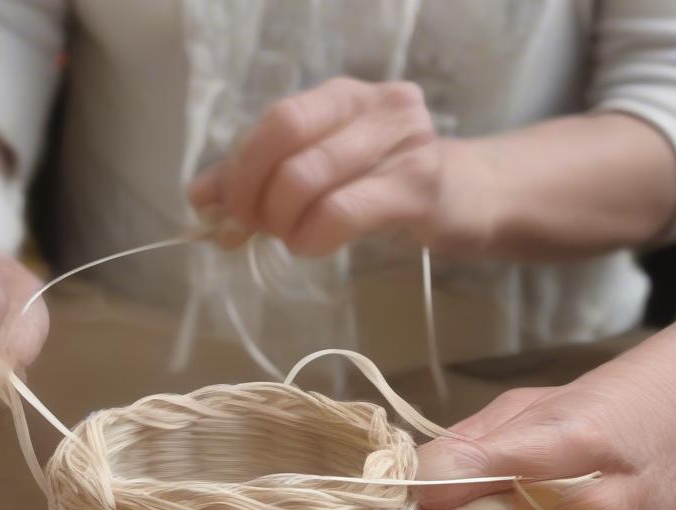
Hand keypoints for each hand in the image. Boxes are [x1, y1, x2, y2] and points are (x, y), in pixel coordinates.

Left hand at [187, 76, 492, 256]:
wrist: (473, 199)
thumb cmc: (394, 186)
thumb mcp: (328, 174)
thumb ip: (266, 178)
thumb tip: (201, 197)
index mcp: (344, 96)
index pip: (276, 119)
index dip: (238, 166)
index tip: (220, 209)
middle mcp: (374, 106)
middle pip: (286, 138)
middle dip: (253, 192)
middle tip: (251, 229)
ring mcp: (401, 144)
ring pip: (308, 177)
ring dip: (282, 221)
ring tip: (289, 240)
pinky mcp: (418, 189)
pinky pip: (343, 211)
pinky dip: (313, 235)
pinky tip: (310, 246)